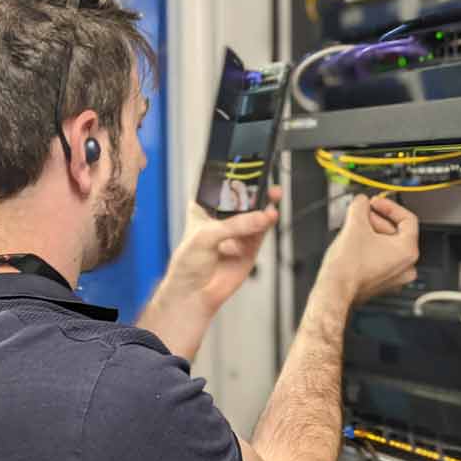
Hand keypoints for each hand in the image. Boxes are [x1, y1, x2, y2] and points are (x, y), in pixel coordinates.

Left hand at [164, 188, 280, 314]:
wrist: (194, 294)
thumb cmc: (187, 264)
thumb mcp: (205, 237)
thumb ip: (233, 225)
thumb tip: (260, 217)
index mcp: (204, 209)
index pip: (219, 187)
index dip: (231, 176)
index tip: (245, 166)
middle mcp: (222, 218)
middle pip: (242, 198)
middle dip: (255, 188)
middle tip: (265, 181)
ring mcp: (237, 232)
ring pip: (256, 213)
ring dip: (265, 203)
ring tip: (272, 196)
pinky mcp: (249, 246)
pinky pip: (262, 230)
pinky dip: (267, 222)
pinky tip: (270, 216)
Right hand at [320, 195, 418, 304]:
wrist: (334, 291)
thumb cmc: (347, 268)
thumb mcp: (354, 226)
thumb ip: (360, 206)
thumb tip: (361, 202)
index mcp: (408, 251)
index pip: (407, 219)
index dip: (389, 207)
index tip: (376, 203)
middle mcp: (406, 266)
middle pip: (396, 232)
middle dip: (377, 220)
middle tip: (361, 214)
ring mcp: (395, 277)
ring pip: (387, 246)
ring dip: (372, 234)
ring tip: (355, 228)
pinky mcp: (381, 282)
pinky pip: (381, 259)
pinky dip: (370, 249)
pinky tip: (355, 244)